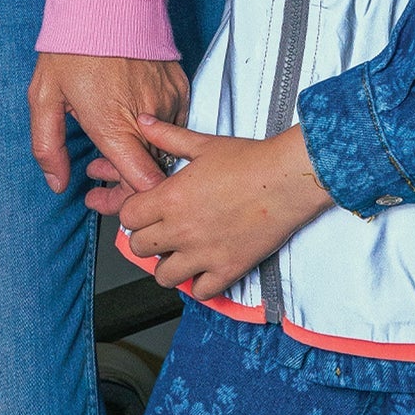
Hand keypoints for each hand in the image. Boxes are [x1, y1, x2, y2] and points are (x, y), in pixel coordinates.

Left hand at [29, 52, 188, 194]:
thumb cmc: (72, 45)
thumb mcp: (44, 96)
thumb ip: (48, 146)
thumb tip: (58, 183)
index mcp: (112, 125)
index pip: (142, 185)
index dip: (128, 200)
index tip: (107, 195)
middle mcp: (146, 117)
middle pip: (153, 175)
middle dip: (128, 184)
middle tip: (98, 170)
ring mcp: (168, 101)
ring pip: (165, 149)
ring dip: (143, 155)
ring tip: (111, 141)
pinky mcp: (179, 87)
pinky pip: (174, 124)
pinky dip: (156, 130)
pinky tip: (131, 118)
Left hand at [118, 119, 332, 301]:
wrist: (285, 180)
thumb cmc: (248, 160)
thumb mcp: (202, 144)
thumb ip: (167, 136)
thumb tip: (144, 121)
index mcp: (171, 197)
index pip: (129, 216)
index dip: (134, 213)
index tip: (145, 210)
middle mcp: (182, 229)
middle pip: (139, 247)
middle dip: (146, 239)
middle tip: (160, 231)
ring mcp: (203, 253)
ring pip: (163, 277)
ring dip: (167, 265)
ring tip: (179, 252)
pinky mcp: (227, 269)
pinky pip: (199, 292)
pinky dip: (198, 283)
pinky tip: (204, 267)